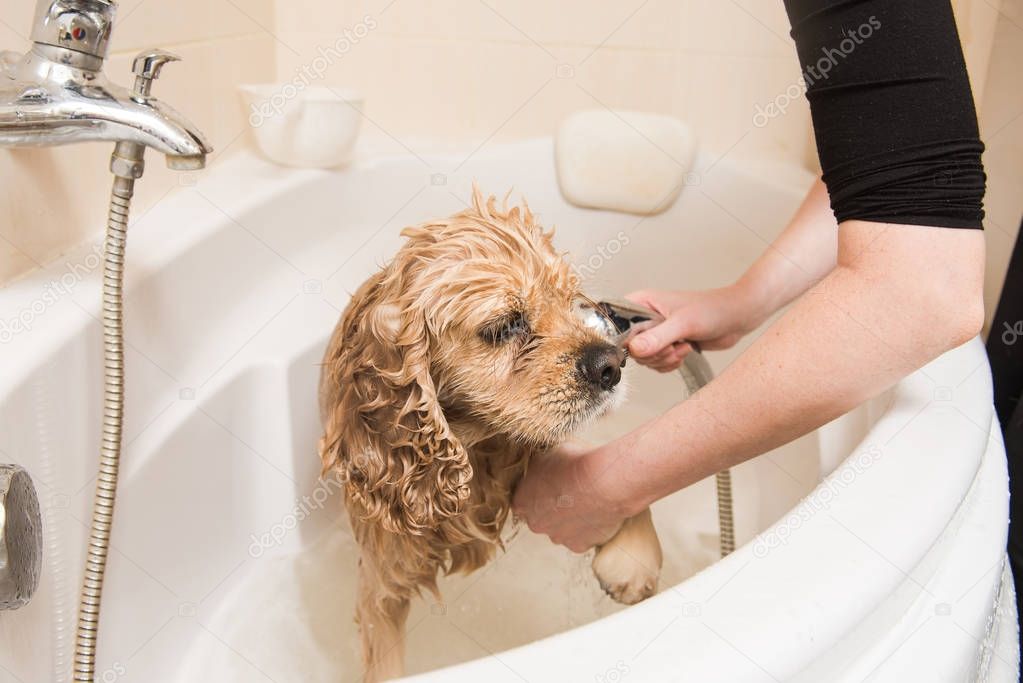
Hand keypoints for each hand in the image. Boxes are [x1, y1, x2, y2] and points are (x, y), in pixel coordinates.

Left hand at [512, 442, 627, 552]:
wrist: (604, 482)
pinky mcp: (579, 545)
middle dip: (554, 508)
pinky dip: (589, 528)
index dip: (538, 492)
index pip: (523, 500)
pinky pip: (582, 538)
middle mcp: (535, 524)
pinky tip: (599, 512)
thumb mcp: (549, 454)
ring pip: (562, 529)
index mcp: (522, 501)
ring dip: (572, 519)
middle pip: (542, 518)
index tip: (552, 484)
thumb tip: (543, 466)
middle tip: (573, 492)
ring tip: (590, 500)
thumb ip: (541, 468)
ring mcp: (558, 537)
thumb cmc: (575, 463)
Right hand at [624, 284, 762, 372]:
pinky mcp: (666, 345)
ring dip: (664, 359)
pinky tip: (684, 351)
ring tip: (682, 346)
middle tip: (672, 346)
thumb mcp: (683, 323)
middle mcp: (644, 318)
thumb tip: (634, 350)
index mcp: (641, 303)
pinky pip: (656, 364)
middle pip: (629, 347)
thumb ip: (658, 337)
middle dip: (653, 353)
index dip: (624, 339)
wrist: (736, 317)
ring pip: (644, 358)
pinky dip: (670, 364)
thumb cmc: (713, 309)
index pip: (615, 323)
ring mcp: (655, 332)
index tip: (640, 347)